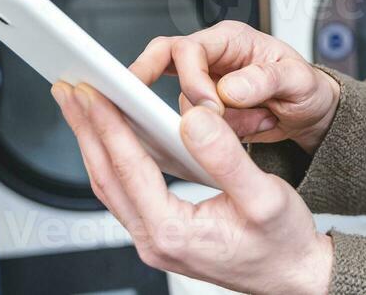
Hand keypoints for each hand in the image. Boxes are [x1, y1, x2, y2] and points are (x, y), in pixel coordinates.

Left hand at [53, 81, 333, 294]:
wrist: (296, 277)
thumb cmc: (284, 243)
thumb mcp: (266, 195)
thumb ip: (227, 158)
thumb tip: (193, 120)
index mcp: (175, 231)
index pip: (128, 168)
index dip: (107, 125)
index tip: (91, 91)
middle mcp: (157, 241)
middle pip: (106, 176)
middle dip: (85, 128)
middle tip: (68, 88)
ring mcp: (156, 241)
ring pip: (110, 186)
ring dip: (93, 142)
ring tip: (80, 106)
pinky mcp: (162, 235)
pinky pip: (125, 193)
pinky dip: (112, 159)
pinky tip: (112, 137)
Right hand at [130, 21, 340, 153]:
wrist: (311, 113)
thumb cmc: (306, 87)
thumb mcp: (298, 80)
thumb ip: (265, 80)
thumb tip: (230, 89)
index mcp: (232, 39)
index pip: (189, 48)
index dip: (191, 78)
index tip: (210, 107)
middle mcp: (213, 57)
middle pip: (162, 59)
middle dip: (151, 81)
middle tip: (148, 107)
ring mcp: (206, 83)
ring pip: (182, 103)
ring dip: (216, 123)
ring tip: (257, 120)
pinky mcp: (206, 109)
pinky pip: (193, 124)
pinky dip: (218, 135)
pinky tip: (248, 130)